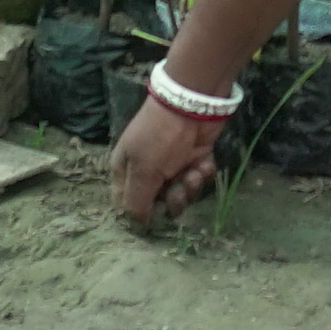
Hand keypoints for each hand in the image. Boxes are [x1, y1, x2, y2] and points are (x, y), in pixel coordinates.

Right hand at [110, 94, 225, 233]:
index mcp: (126, 171)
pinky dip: (202, 172)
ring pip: (181, 192)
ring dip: (190, 186)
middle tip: (179, 187)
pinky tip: (204, 162)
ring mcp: (171, 164)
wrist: (191, 105)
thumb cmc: (159, 138)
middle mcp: (147, 170)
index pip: (127, 203)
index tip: (155, 215)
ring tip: (193, 171)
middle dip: (173, 199)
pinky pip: (197, 178)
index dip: (141, 212)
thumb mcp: (142, 171)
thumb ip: (136, 201)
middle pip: (158, 202)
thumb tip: (136, 224)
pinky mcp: (193, 158)